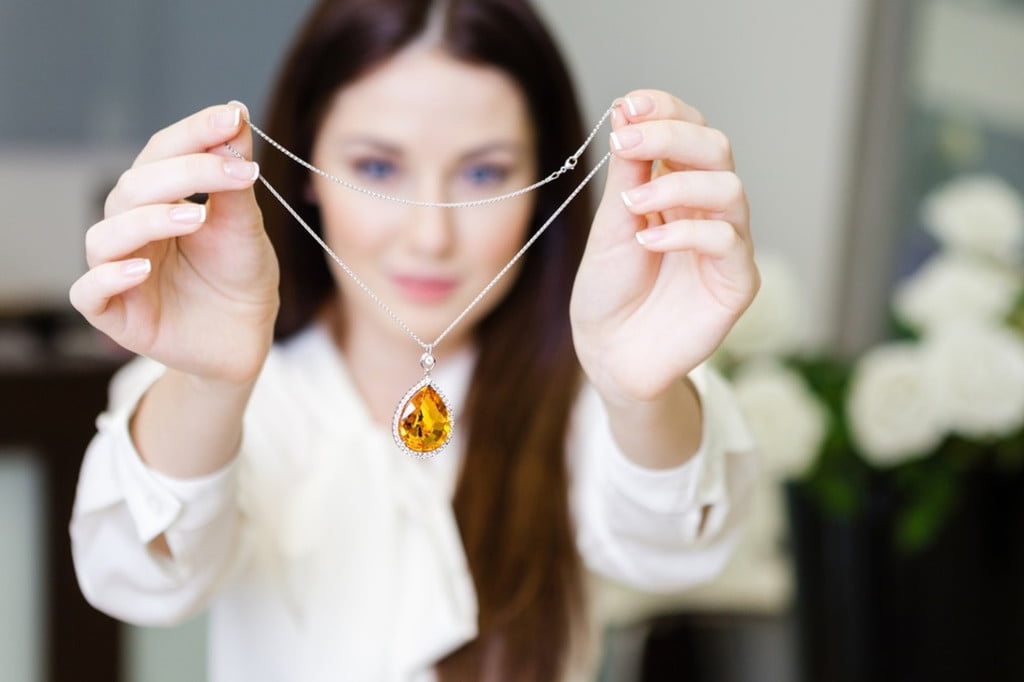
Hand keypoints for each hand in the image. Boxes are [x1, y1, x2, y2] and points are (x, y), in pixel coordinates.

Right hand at [70, 103, 279, 384]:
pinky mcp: (113, 314)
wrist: (247, 337)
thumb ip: (234, 179)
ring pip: (106, 236)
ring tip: (195, 217)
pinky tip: (143, 268)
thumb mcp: (245, 226)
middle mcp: (132, 229)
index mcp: (159, 199)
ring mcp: (118, 271)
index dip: (193, 133)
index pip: (162, 153)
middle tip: (234, 172)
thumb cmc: (240, 276)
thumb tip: (235, 115)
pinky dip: (111, 277)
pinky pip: (90, 291)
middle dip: (183, 173)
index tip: (232, 118)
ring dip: (147, 220)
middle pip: (134, 188)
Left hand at [570, 90, 758, 402]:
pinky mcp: (736, 283)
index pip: (689, 130)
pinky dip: (687, 233)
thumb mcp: (611, 224)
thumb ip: (627, 174)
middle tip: (627, 142)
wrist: (610, 355)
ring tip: (633, 205)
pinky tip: (649, 241)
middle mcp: (708, 210)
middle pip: (716, 149)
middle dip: (673, 136)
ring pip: (730, 189)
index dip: (665, 110)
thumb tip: (626, 111)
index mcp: (677, 189)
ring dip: (678, 185)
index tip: (629, 105)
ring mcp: (727, 245)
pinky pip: (728, 242)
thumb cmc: (609, 292)